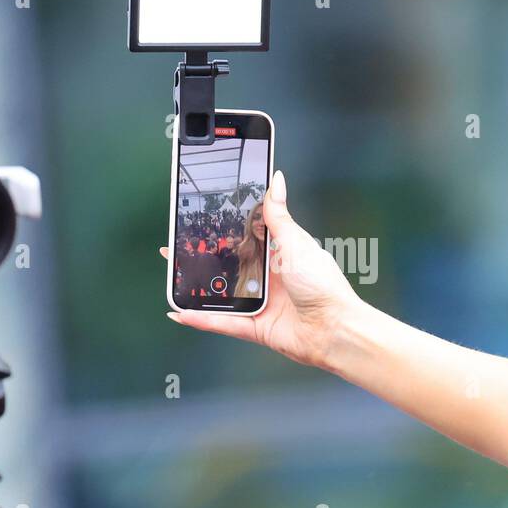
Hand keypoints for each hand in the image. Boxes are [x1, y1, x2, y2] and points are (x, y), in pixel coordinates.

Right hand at [163, 170, 362, 368]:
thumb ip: (278, 215)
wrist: (335, 327)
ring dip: (195, 289)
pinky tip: (181, 312)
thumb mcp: (295, 242)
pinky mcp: (256, 327)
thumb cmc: (323, 284)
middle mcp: (268, 279)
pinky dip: (203, 320)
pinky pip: (224, 322)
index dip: (222, 232)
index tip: (199, 223)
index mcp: (278, 255)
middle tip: (176, 249)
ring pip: (219, 295)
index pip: (243, 239)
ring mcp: (260, 303)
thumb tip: (276, 180)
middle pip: (226, 267)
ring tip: (172, 278)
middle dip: (201, 259)